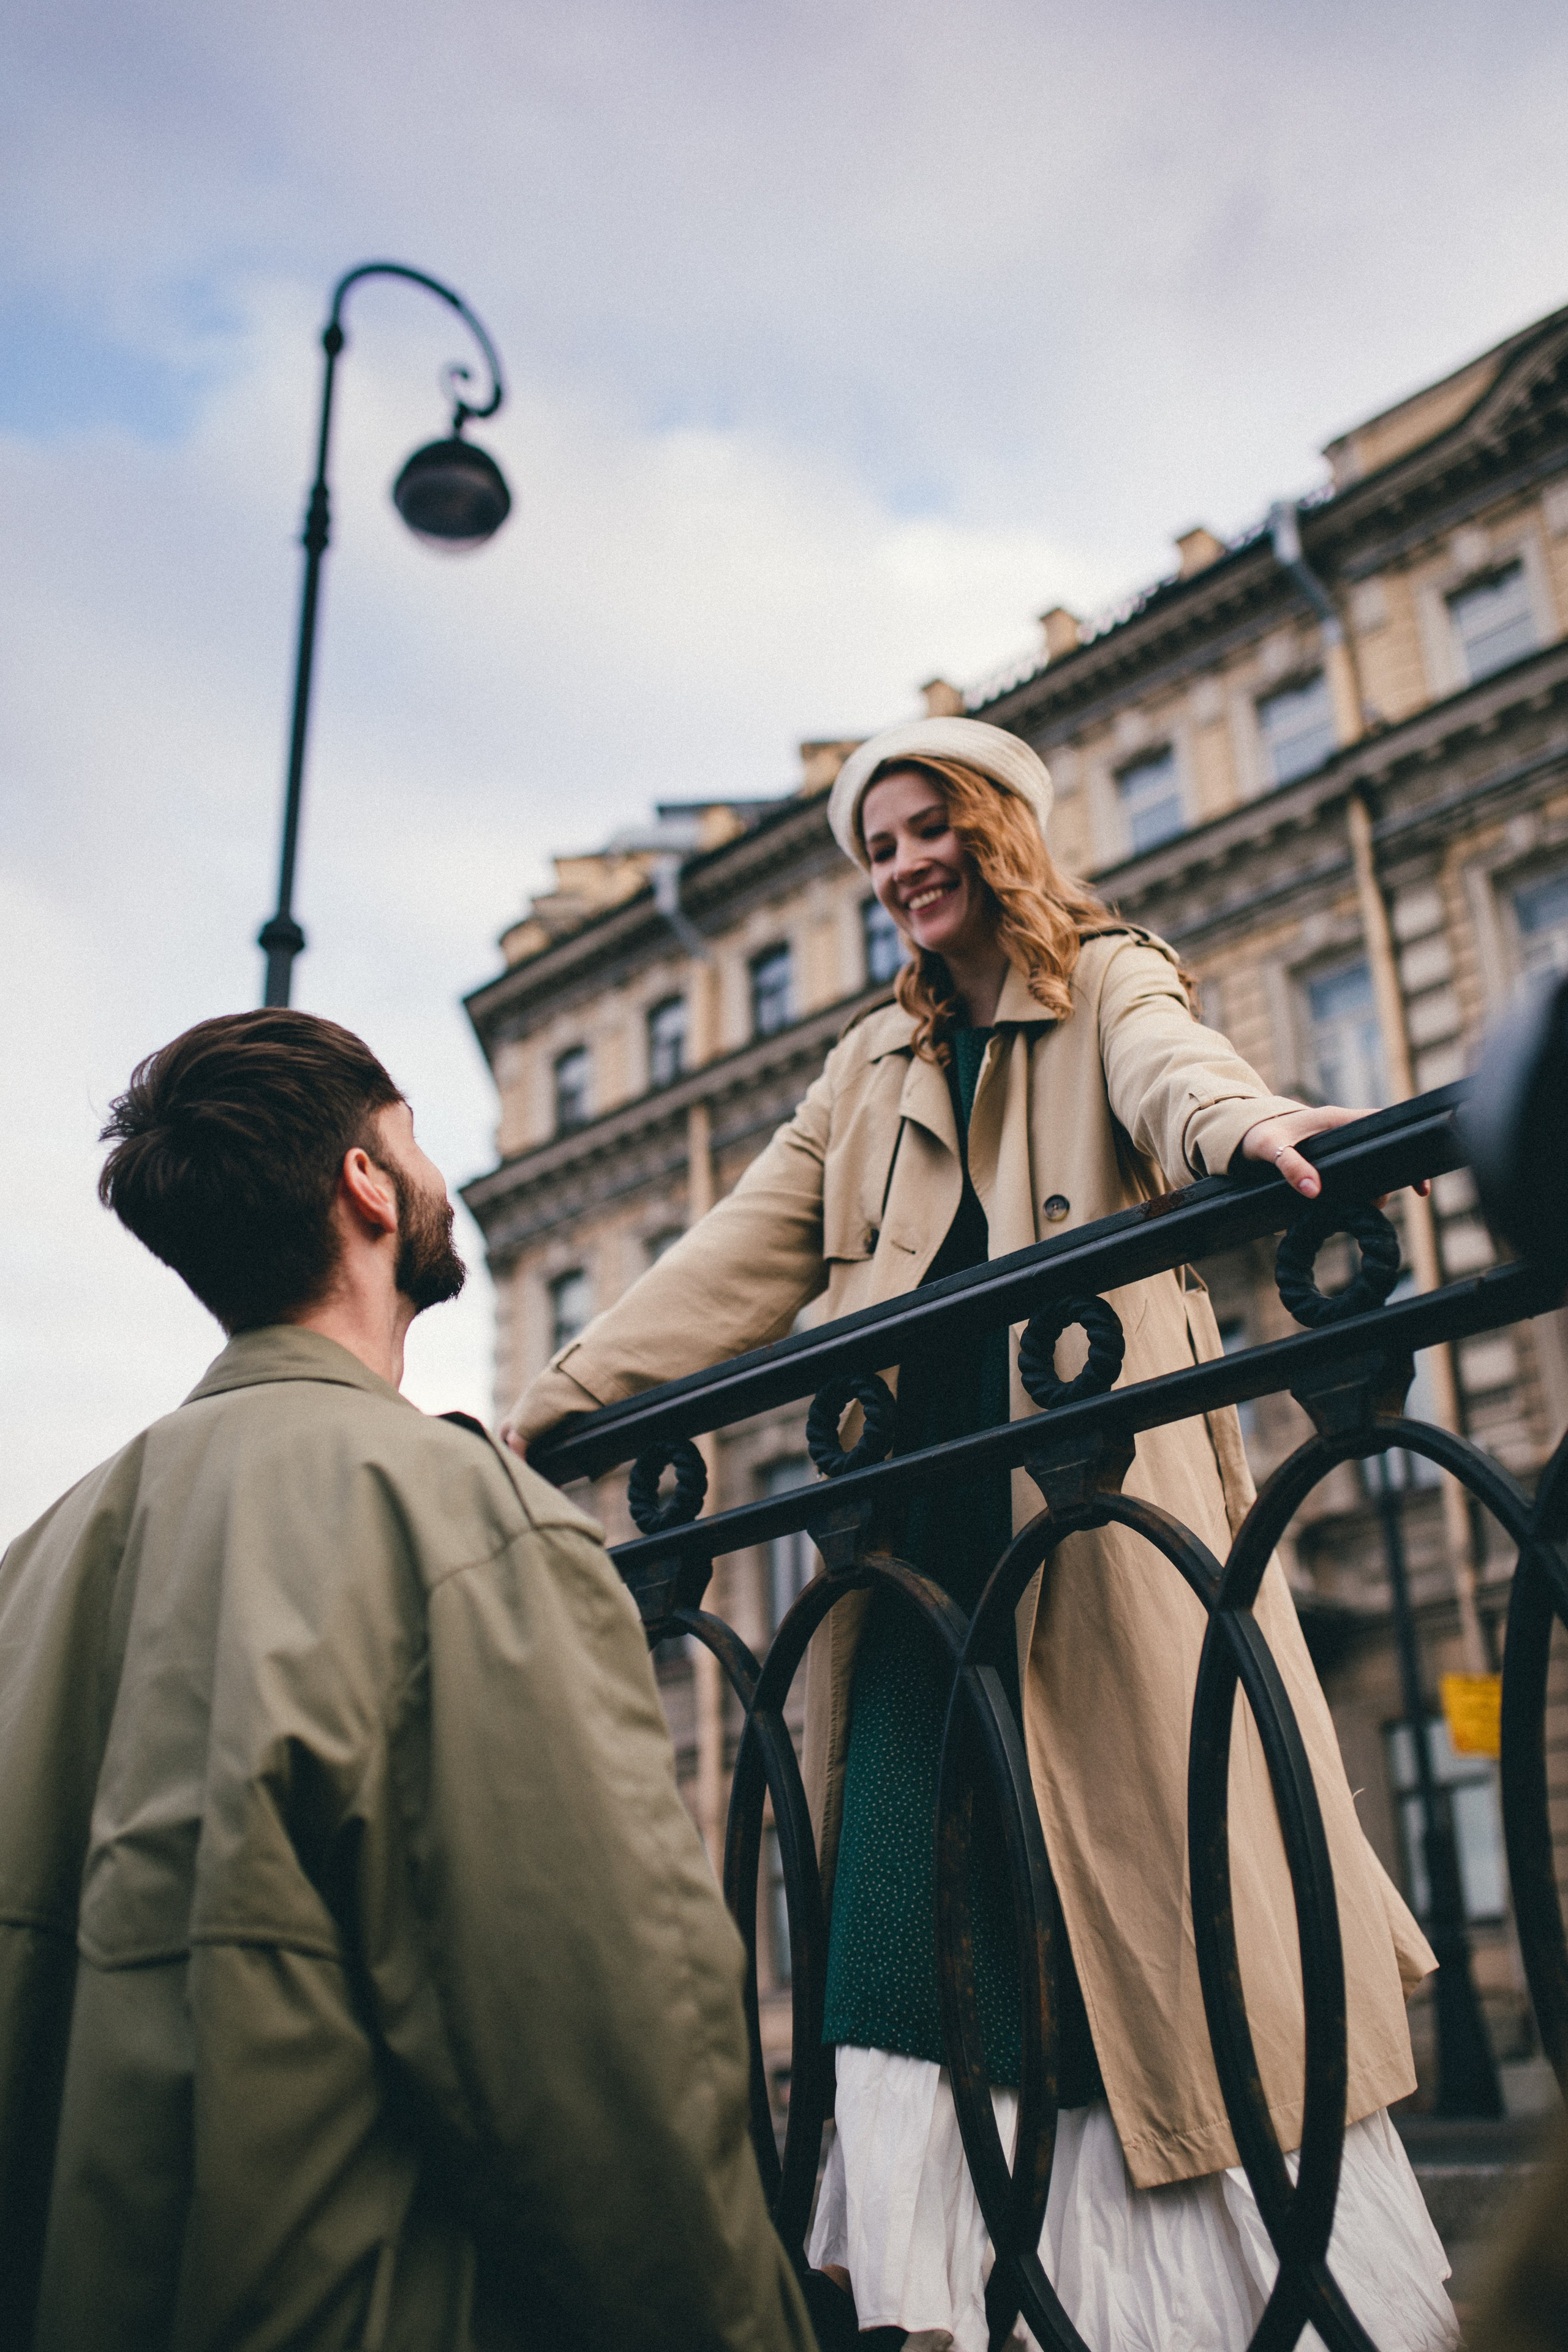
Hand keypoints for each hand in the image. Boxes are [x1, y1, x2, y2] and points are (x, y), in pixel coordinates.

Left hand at [1238, 1106, 1429, 1201]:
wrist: (1240, 1131)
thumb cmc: (1256, 1135)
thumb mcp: (1270, 1150)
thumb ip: (1290, 1168)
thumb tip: (1315, 1191)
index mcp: (1334, 1119)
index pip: (1382, 1125)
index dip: (1404, 1150)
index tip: (1418, 1181)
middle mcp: (1340, 1127)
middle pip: (1380, 1152)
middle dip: (1386, 1179)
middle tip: (1375, 1206)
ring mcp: (1336, 1141)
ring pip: (1367, 1165)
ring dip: (1370, 1187)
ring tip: (1359, 1208)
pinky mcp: (1329, 1155)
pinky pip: (1354, 1171)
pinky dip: (1358, 1188)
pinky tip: (1352, 1206)